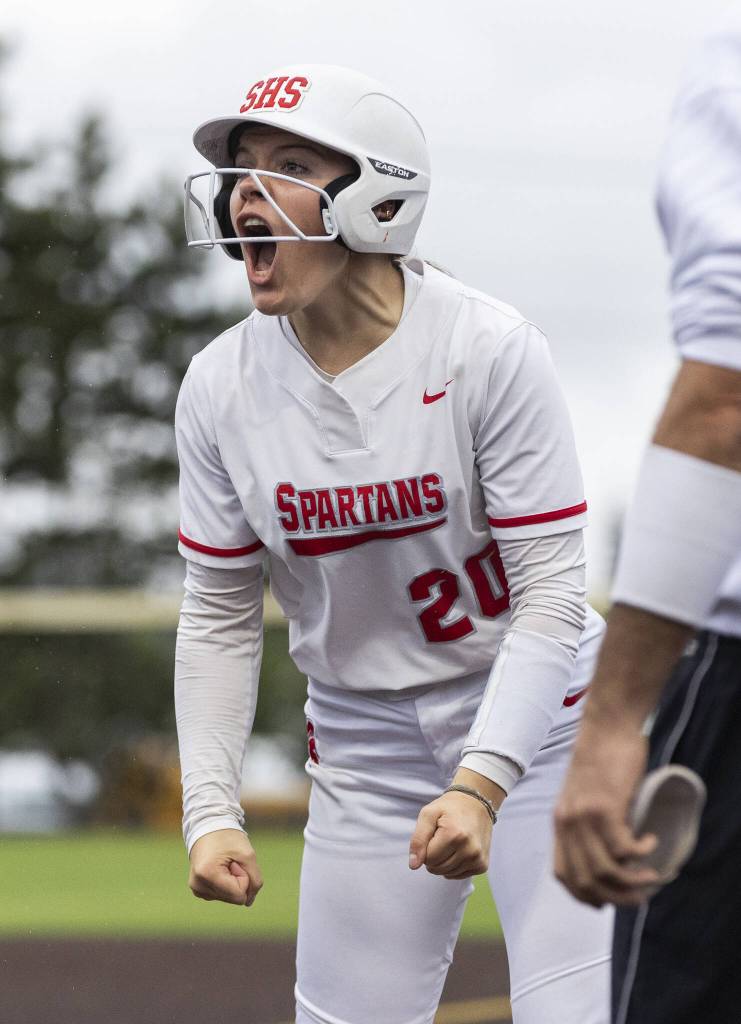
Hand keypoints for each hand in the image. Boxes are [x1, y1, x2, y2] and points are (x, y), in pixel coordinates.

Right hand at [188, 829, 263, 906]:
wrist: (209, 826)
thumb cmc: (228, 837)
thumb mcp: (248, 855)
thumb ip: (255, 880)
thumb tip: (248, 902)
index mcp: (208, 875)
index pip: (239, 895)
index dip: (244, 877)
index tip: (235, 861)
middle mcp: (198, 885)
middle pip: (233, 898)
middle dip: (237, 880)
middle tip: (230, 861)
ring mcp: (196, 888)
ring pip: (227, 897)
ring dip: (231, 881)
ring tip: (223, 862)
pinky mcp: (198, 889)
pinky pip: (221, 895)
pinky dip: (225, 883)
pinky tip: (219, 867)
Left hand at [408, 769, 503, 879]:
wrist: (475, 804)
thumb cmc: (449, 809)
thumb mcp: (428, 814)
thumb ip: (418, 839)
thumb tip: (413, 865)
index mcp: (454, 834)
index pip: (428, 859)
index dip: (426, 847)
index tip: (434, 834)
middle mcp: (469, 849)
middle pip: (437, 868)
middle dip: (434, 856)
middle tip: (442, 838)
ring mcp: (477, 858)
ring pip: (447, 874)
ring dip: (444, 861)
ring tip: (451, 842)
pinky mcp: (482, 865)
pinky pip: (458, 875)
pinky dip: (454, 866)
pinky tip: (459, 850)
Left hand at [554, 717, 658, 906]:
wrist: (606, 727)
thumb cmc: (601, 758)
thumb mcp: (584, 794)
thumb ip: (588, 822)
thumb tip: (610, 853)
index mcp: (560, 823)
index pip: (564, 875)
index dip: (585, 895)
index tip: (607, 901)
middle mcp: (567, 823)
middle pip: (587, 880)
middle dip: (616, 897)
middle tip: (640, 895)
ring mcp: (584, 816)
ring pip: (606, 870)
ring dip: (632, 881)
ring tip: (651, 876)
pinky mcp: (605, 807)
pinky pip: (624, 847)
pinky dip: (641, 851)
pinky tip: (650, 842)